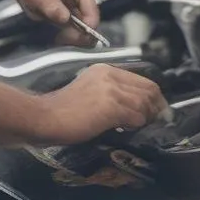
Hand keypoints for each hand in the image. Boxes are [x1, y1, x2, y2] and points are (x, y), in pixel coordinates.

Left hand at [8, 0, 101, 47]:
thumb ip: (52, 6)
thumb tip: (65, 19)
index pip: (91, 7)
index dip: (89, 23)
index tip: (82, 35)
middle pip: (88, 20)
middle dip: (79, 33)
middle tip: (65, 40)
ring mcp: (71, 7)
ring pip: (79, 28)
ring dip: (70, 35)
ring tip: (58, 38)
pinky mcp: (62, 16)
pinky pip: (68, 29)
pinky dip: (63, 36)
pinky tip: (55, 37)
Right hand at [37, 65, 167, 144]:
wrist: (44, 117)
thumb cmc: (61, 110)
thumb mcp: (89, 92)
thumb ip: (110, 93)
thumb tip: (133, 108)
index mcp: (106, 69)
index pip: (142, 79)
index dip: (153, 97)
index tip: (154, 110)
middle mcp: (111, 75)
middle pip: (148, 89)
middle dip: (155, 107)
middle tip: (153, 122)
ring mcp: (111, 90)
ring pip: (144, 103)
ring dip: (146, 118)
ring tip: (139, 127)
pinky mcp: (111, 106)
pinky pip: (136, 116)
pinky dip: (136, 125)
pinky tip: (127, 129)